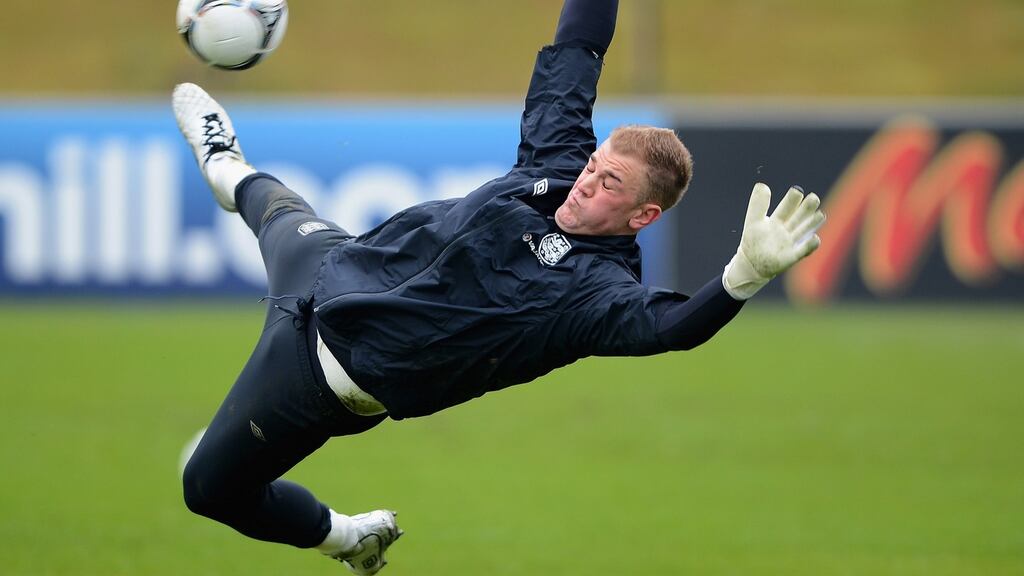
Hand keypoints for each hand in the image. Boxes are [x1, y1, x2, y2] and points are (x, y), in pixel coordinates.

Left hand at [723, 183, 825, 299]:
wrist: (750, 264)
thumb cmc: (752, 242)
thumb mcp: (753, 222)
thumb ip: (757, 205)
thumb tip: (762, 184)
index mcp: (777, 220)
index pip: (786, 208)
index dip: (792, 200)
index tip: (797, 190)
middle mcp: (786, 230)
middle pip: (798, 217)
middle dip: (806, 209)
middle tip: (814, 198)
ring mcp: (790, 243)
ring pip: (802, 231)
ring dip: (811, 224)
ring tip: (820, 215)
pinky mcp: (791, 257)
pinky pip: (802, 251)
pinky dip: (809, 245)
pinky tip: (815, 238)